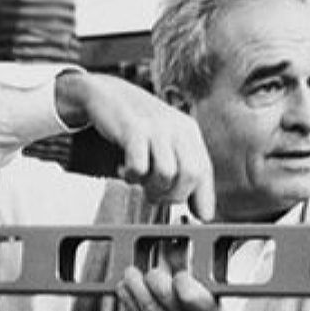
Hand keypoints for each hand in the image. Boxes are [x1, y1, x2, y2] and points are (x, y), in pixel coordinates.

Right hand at [56, 71, 214, 220]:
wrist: (104, 94)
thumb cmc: (136, 127)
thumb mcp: (165, 143)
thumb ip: (184, 172)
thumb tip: (204, 214)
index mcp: (189, 133)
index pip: (205, 172)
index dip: (202, 199)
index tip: (195, 216)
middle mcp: (177, 129)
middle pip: (190, 176)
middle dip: (173, 197)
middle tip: (155, 195)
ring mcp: (156, 128)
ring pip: (167, 175)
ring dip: (151, 188)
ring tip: (139, 181)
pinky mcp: (133, 130)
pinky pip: (139, 167)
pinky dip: (131, 176)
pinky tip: (125, 170)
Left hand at [116, 266, 229, 310]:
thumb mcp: (211, 306)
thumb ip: (193, 281)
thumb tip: (171, 251)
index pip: (188, 290)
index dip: (179, 278)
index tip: (177, 275)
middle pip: (163, 296)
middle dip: (152, 278)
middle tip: (149, 271)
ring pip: (146, 307)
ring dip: (134, 286)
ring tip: (129, 274)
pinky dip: (128, 301)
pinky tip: (124, 289)